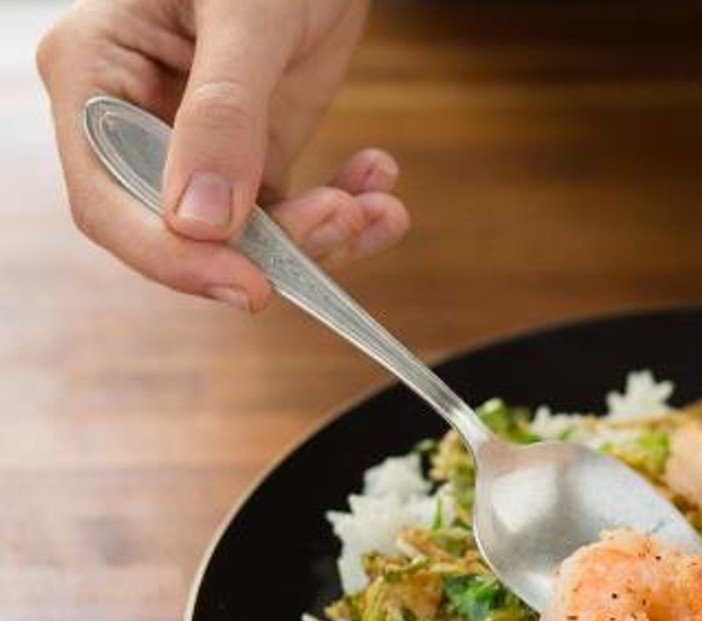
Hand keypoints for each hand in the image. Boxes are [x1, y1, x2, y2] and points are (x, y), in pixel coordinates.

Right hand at [36, 0, 409, 310]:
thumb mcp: (246, 16)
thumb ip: (223, 113)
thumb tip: (200, 220)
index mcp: (95, 74)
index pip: (110, 201)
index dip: (174, 258)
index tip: (250, 286)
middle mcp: (137, 118)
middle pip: (183, 231)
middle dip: (272, 245)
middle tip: (346, 219)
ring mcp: (197, 141)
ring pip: (247, 234)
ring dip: (320, 234)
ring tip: (377, 205)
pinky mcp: (254, 150)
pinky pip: (291, 211)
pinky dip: (342, 210)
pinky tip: (380, 182)